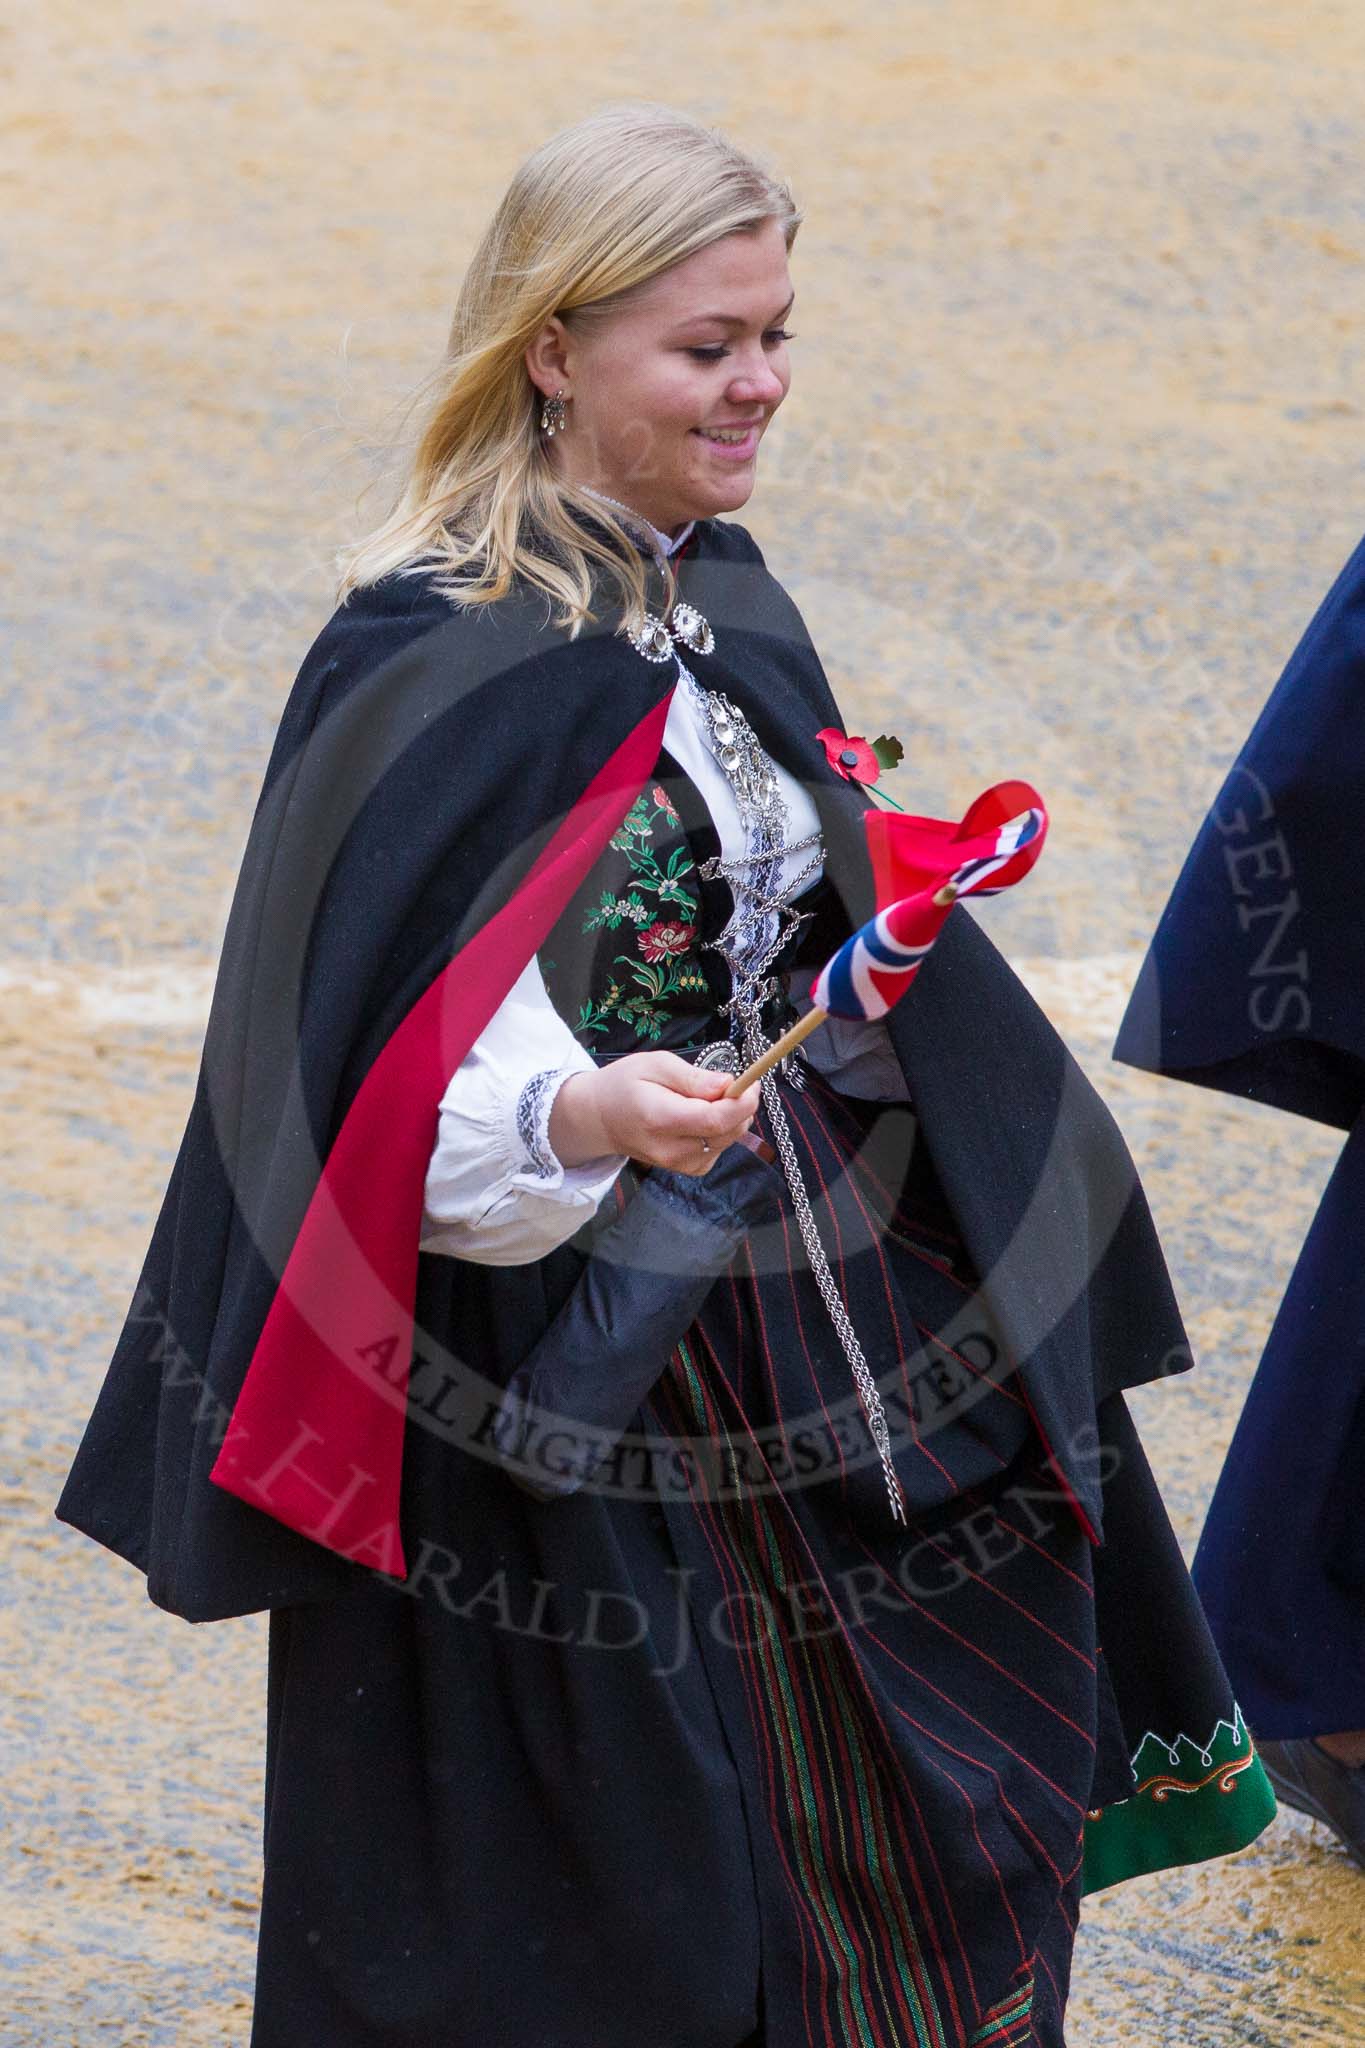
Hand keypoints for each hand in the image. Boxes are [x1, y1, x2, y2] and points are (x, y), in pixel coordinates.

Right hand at [548, 1052, 761, 1175]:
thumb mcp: (655, 1064)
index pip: (715, 1120)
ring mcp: (680, 1164)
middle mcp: (671, 1149)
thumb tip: (728, 1085)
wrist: (600, 1119)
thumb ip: (693, 1077)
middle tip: (729, 1083)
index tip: (750, 1080)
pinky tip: (702, 1117)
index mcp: (660, 1119)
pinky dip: (722, 1130)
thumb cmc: (625, 1085)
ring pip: (729, 1140)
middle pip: (728, 1132)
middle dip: (740, 1106)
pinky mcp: (689, 1169)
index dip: (742, 1101)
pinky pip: (721, 1148)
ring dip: (731, 1117)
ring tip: (706, 1099)